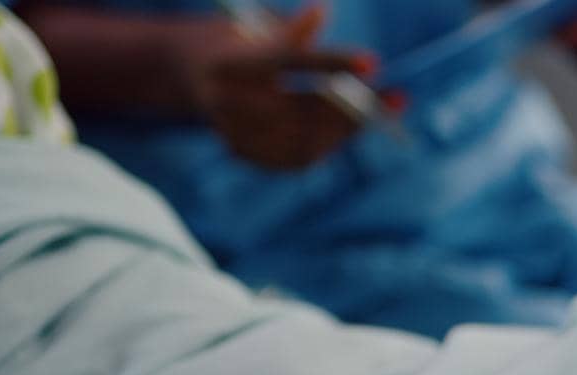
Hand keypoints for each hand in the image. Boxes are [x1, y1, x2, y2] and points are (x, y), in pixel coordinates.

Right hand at [173, 4, 387, 169]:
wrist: (183, 73)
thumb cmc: (235, 42)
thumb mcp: (257, 29)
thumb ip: (293, 30)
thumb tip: (323, 10)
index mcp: (229, 63)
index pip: (288, 60)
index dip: (332, 61)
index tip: (375, 61)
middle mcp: (226, 101)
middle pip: (301, 108)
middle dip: (353, 106)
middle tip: (393, 100)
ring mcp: (231, 132)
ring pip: (303, 139)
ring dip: (346, 129)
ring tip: (375, 113)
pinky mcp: (242, 152)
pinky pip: (294, 159)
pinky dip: (327, 146)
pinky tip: (346, 131)